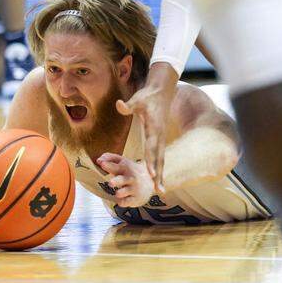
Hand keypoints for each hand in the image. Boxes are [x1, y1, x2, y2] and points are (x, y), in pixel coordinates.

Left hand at [97, 153, 154, 207]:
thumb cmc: (131, 172)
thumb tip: (98, 160)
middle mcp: (130, 177)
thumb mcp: (124, 162)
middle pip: (122, 179)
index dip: (108, 165)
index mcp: (126, 167)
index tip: (101, 163)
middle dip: (116, 181)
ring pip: (124, 192)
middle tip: (111, 183)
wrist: (151, 184)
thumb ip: (111, 158)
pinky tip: (121, 200)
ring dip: (120, 193)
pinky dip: (122, 202)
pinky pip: (126, 202)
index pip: (116, 166)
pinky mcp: (135, 198)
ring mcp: (133, 188)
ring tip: (118, 193)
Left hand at [117, 62, 176, 190]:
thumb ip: (128, 105)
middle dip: (159, 174)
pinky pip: (161, 156)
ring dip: (161, 175)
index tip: (151, 173)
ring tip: (161, 191)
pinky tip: (159, 179)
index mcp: (154, 128)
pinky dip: (160, 168)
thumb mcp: (138, 98)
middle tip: (159, 190)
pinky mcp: (161, 138)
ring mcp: (162, 137)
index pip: (152, 147)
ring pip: (162, 159)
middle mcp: (160, 135)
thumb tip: (120, 105)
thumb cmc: (148, 96)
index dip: (151, 160)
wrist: (162, 91)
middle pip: (160, 158)